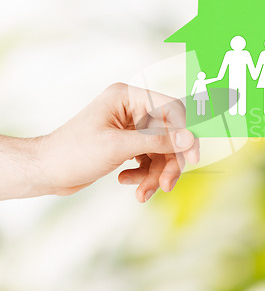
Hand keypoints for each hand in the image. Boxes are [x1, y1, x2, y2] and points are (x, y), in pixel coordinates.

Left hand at [36, 83, 198, 202]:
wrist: (46, 171)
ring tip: (142, 193)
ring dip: (155, 174)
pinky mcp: (128, 144)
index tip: (192, 158)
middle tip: (166, 185)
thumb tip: (190, 138)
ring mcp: (131, 127)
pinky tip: (126, 181)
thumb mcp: (118, 147)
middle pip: (169, 135)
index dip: (185, 134)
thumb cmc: (73, 153)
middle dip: (168, 163)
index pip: (172, 110)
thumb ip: (157, 141)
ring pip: (161, 151)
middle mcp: (133, 109)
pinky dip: (143, 174)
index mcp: (129, 97)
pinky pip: (149, 159)